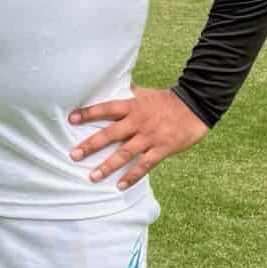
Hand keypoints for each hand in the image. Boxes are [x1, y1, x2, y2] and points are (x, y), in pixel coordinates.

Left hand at [68, 86, 209, 189]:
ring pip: (124, 153)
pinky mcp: (162, 149)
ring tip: (92, 176)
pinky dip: (132, 176)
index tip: (71, 119)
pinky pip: (144, 165)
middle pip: (110, 134)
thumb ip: (128, 92)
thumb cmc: (167, 100)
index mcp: (132, 106)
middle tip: (74, 155)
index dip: (88, 113)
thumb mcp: (145, 93)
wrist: (196, 106)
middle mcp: (137, 122)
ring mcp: (149, 137)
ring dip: (108, 166)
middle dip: (91, 145)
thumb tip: (114, 81)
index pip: (106, 109)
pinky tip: (119, 186)